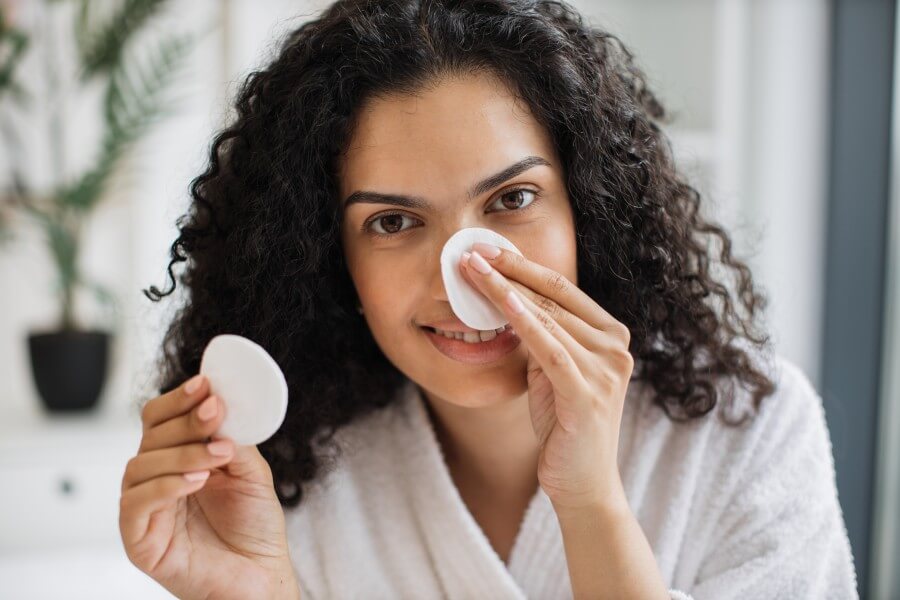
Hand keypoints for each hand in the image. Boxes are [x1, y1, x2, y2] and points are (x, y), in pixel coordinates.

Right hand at [119, 375, 299, 599]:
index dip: (179, 399)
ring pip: (141, 466)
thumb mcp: (251, 472)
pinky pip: (137, 505)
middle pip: (151, 436)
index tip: (206, 384)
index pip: (162, 419)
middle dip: (186, 420)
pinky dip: (165, 487)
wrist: (262, 576)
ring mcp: (146, 510)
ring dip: (182, 453)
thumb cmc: (254, 528)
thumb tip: (220, 405)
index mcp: (178, 459)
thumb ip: (234, 439)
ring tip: (218, 455)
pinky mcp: (140, 540)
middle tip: (215, 412)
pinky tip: (196, 481)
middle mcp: (157, 480)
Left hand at [459, 243, 633, 514]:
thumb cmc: (564, 426)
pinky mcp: (587, 393)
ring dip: (504, 290)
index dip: (523, 265)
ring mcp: (605, 369)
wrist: (583, 484)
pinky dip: (523, 322)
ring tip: (470, 270)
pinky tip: (499, 301)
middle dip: (508, 270)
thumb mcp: (551, 371)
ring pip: (548, 317)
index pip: (562, 288)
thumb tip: (505, 302)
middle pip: (553, 297)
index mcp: (610, 335)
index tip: (487, 248)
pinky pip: (549, 348)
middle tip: (470, 250)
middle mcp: (614, 346)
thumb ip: (541, 337)